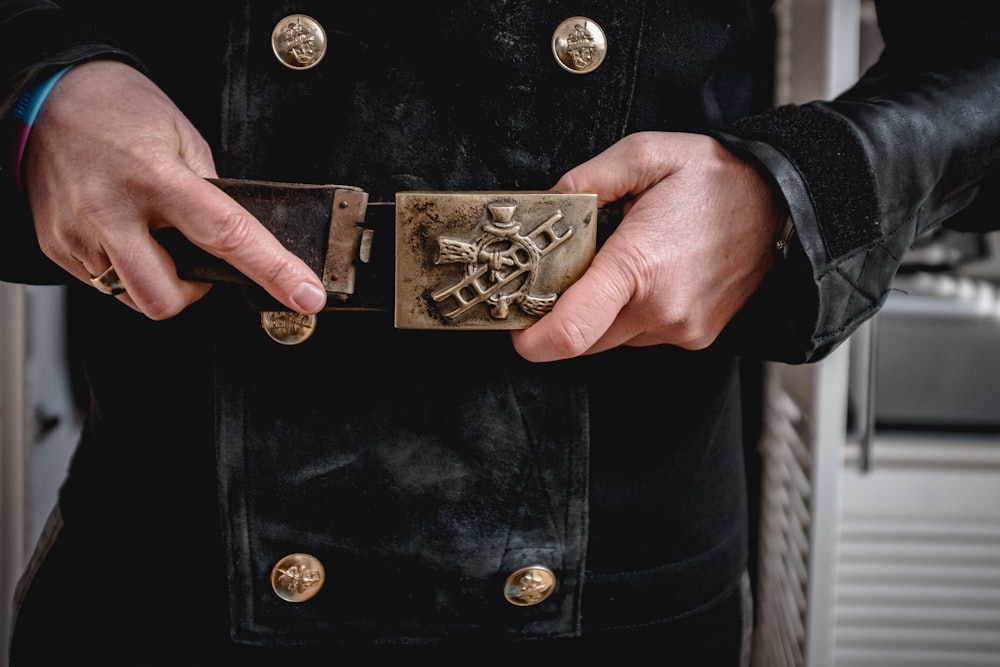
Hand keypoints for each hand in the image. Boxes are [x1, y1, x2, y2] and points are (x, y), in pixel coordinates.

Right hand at [23, 60, 326, 317]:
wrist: (48, 95)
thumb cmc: (121, 110)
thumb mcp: (183, 136)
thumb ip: (211, 192)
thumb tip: (235, 239)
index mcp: (156, 177)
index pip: (228, 236)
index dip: (273, 271)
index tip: (305, 295)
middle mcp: (111, 210)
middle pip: (164, 298)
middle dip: (191, 292)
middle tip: (194, 261)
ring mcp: (78, 234)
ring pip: (132, 297)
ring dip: (156, 279)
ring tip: (152, 237)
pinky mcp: (56, 247)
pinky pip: (103, 283)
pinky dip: (123, 268)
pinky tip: (122, 231)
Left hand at [511, 131, 783, 361]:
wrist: (789, 206)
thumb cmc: (720, 178)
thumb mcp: (647, 154)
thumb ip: (588, 178)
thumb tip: (549, 201)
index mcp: (639, 265)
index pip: (570, 330)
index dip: (532, 340)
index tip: (516, 330)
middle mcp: (660, 309)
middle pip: (582, 339)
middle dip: (563, 314)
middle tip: (568, 274)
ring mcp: (681, 329)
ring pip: (611, 339)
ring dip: (600, 312)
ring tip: (624, 262)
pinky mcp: (695, 337)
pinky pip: (642, 335)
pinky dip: (632, 313)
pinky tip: (651, 275)